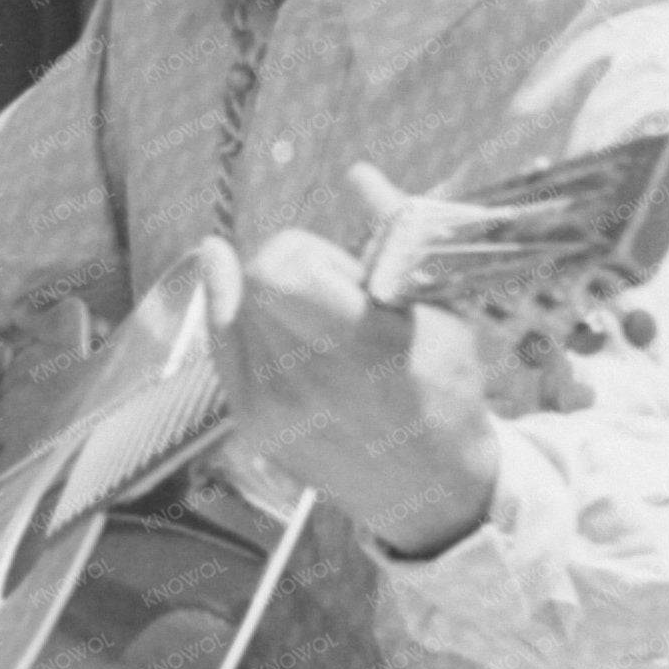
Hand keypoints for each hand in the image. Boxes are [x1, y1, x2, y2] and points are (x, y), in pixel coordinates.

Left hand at [198, 164, 500, 558]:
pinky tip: (266, 315)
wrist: (432, 494)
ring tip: (316, 324)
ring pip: (236, 308)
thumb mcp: (441, 313)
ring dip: (268, 299)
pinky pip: (222, 344)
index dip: (302, 250)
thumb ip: (395, 237)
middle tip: (329, 293)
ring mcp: (270, 408)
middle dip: (289, 268)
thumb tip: (359, 174)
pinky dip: (240, 320)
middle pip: (254, 281)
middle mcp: (305, 381)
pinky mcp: (249, 424)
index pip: (278, 266)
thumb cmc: (447, 394)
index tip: (336, 267)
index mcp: (363, 348)